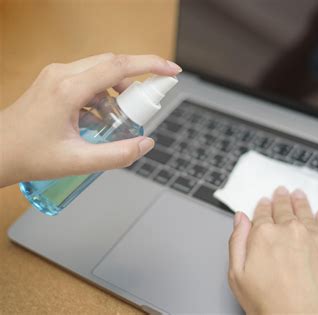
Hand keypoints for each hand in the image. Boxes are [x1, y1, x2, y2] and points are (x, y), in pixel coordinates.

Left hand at [0, 53, 181, 186]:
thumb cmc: (27, 155)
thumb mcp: (78, 162)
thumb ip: (117, 155)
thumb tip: (145, 143)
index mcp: (67, 89)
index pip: (119, 66)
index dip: (151, 65)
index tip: (171, 70)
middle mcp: (62, 74)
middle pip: (113, 64)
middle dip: (138, 81)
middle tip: (149, 104)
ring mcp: (57, 75)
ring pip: (102, 71)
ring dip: (120, 90)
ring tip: (122, 118)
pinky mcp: (55, 81)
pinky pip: (90, 79)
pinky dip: (105, 94)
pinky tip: (101, 118)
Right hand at [228, 187, 317, 313]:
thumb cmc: (269, 305)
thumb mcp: (237, 275)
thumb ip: (237, 241)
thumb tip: (240, 218)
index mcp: (264, 234)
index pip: (263, 214)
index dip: (263, 207)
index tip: (265, 202)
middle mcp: (290, 230)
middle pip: (285, 210)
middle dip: (282, 200)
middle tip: (282, 191)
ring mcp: (314, 238)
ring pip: (307, 213)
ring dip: (301, 202)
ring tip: (299, 195)